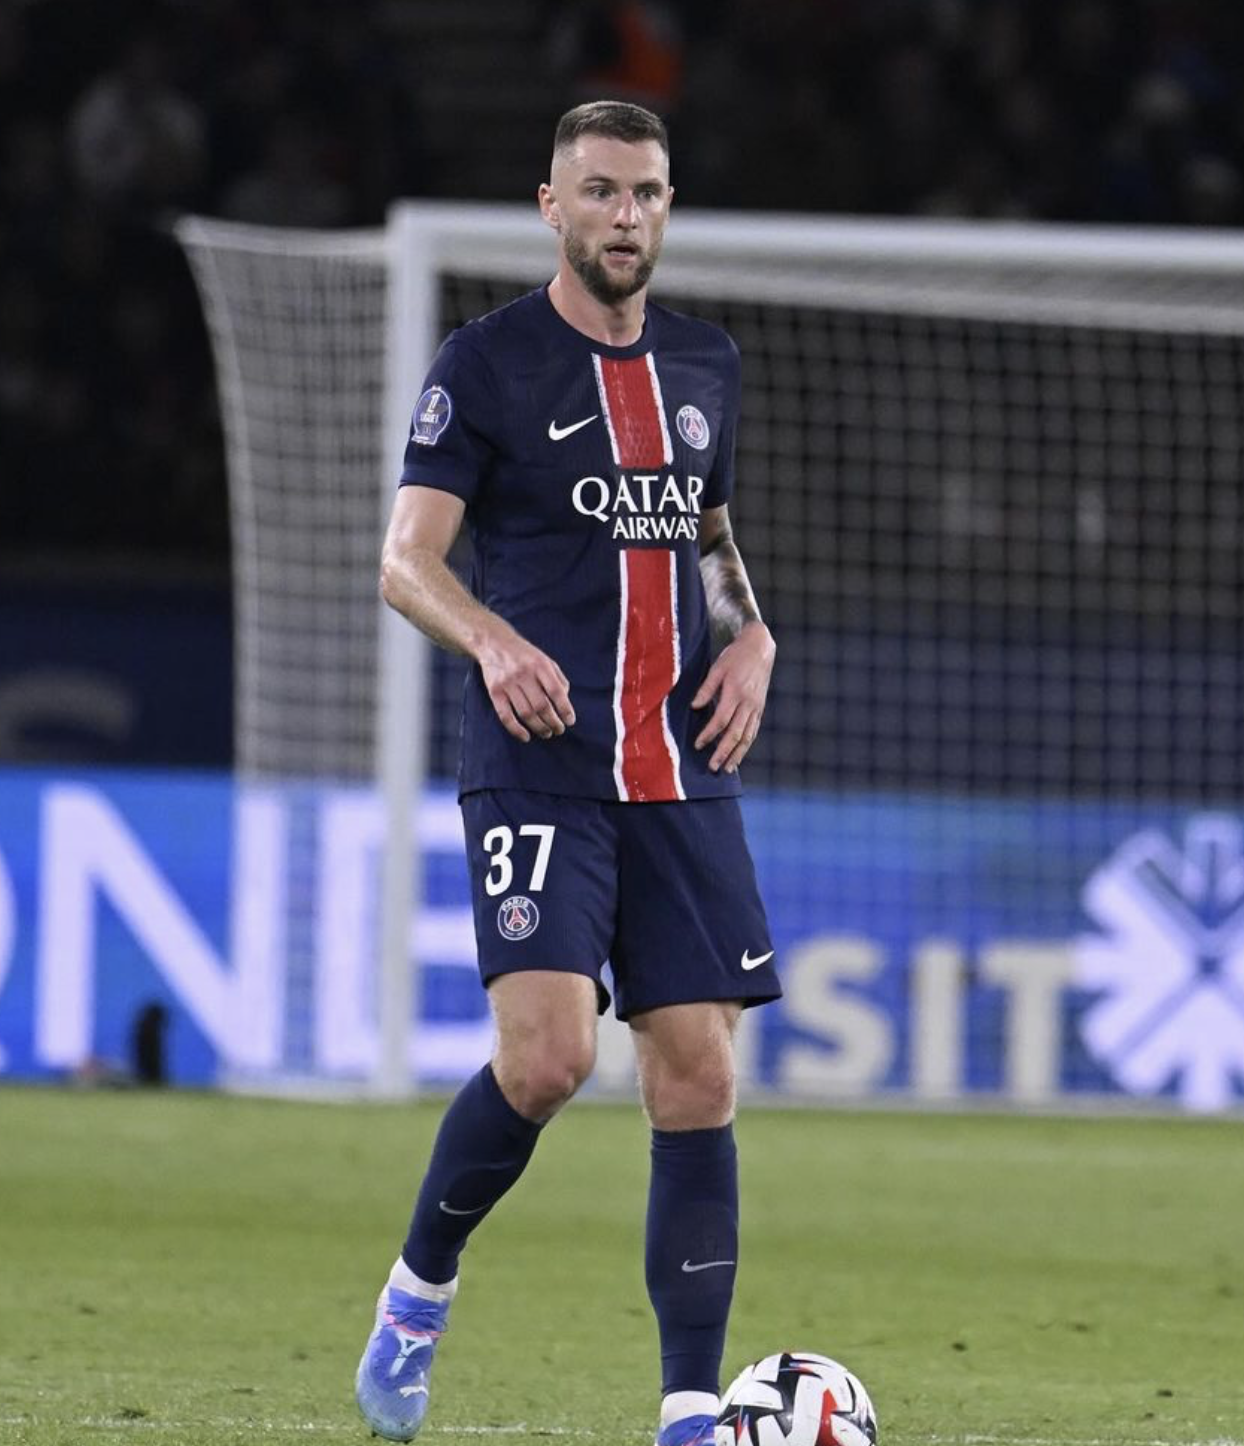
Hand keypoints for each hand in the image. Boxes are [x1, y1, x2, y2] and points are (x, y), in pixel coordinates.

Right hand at [477, 625, 574, 741]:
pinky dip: (516, 730)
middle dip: (553, 722)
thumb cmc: (525, 655)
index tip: (570, 721)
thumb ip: (558, 679)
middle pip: (541, 706)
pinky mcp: (494, 692)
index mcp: (540, 665)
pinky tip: (526, 737)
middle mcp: (524, 674)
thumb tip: (565, 702)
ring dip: (538, 727)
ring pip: (526, 713)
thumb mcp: (545, 660)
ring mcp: (507, 683)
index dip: (565, 709)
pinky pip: (505, 716)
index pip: (556, 691)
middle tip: (559, 730)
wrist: (494, 643)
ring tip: (546, 733)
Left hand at [692, 620, 774, 772]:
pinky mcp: (761, 708)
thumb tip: (695, 706)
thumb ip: (706, 688)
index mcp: (735, 692)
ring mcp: (756, 707)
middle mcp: (748, 703)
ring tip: (728, 768)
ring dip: (737, 754)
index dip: (709, 734)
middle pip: (735, 733)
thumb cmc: (736, 655)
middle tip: (713, 767)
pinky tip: (740, 753)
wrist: (761, 647)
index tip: (698, 745)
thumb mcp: (718, 667)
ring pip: (747, 736)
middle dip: (723, 752)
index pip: (721, 720)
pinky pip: (754, 730)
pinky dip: (747, 744)